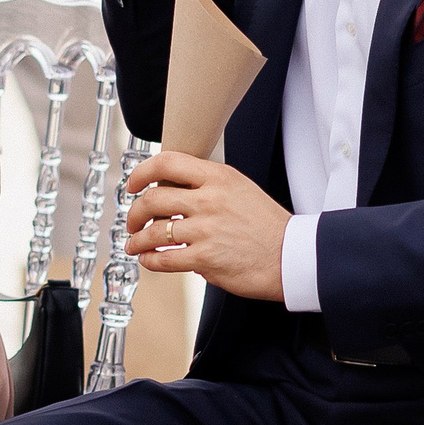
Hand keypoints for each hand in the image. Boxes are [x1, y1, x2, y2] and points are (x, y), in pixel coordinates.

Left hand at [126, 151, 288, 300]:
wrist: (290, 256)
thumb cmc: (266, 225)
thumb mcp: (240, 188)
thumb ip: (207, 185)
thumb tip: (171, 191)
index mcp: (218, 177)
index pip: (167, 163)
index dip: (141, 173)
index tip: (133, 184)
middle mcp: (209, 200)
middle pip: (152, 199)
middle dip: (134, 213)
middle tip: (133, 221)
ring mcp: (206, 230)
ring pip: (153, 232)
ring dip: (137, 240)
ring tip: (135, 244)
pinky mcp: (205, 259)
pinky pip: (164, 259)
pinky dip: (150, 261)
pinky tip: (149, 260)